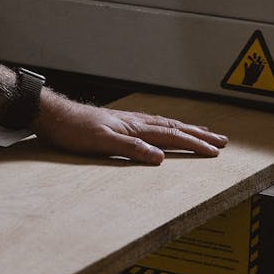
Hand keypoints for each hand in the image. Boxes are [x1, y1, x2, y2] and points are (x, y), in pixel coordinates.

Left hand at [33, 92, 228, 164]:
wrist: (52, 116)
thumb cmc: (73, 130)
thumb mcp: (102, 143)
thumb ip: (131, 149)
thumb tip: (160, 158)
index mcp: (135, 127)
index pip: (172, 137)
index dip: (194, 144)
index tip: (214, 151)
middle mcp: (135, 122)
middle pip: (174, 128)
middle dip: (199, 135)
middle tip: (221, 140)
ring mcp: (128, 121)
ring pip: (165, 124)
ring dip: (187, 129)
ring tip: (203, 131)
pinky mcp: (119, 123)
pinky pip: (153, 124)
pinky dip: (167, 127)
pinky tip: (166, 128)